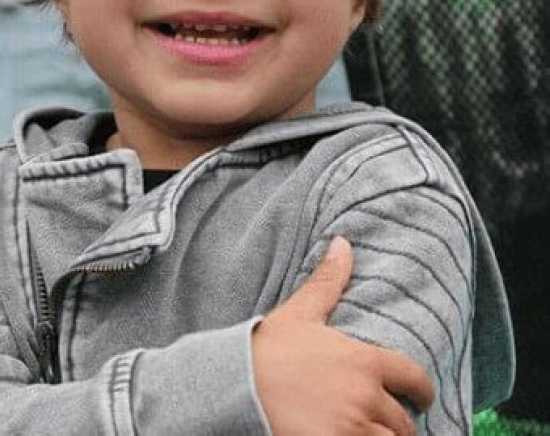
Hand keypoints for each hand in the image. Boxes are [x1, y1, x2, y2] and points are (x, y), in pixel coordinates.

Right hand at [252, 236, 433, 434]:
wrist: (237, 386)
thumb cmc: (268, 349)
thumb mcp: (301, 312)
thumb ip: (328, 281)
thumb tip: (343, 243)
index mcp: (363, 362)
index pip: (413, 379)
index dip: (422, 390)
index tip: (422, 399)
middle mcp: (366, 398)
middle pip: (404, 423)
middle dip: (397, 423)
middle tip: (387, 424)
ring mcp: (353, 430)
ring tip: (371, 434)